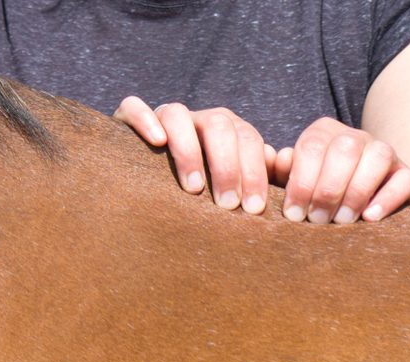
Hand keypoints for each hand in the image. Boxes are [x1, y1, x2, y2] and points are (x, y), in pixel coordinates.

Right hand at [114, 96, 275, 214]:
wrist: (144, 186)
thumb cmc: (201, 195)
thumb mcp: (230, 188)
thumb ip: (258, 176)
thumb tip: (281, 165)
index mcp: (228, 132)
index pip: (248, 140)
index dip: (254, 172)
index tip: (253, 208)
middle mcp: (199, 120)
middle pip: (219, 125)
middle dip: (227, 167)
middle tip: (228, 205)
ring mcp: (164, 117)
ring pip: (179, 115)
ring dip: (189, 151)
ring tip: (194, 188)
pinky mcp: (128, 119)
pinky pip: (134, 107)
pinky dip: (146, 119)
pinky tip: (157, 142)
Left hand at [272, 118, 409, 223]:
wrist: (359, 207)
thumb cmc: (317, 197)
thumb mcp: (296, 185)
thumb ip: (283, 174)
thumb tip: (279, 159)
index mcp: (324, 133)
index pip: (312, 147)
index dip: (301, 182)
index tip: (294, 215)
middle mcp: (356, 137)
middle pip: (345, 149)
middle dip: (328, 189)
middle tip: (318, 221)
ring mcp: (385, 153)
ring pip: (378, 157)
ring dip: (357, 191)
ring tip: (342, 221)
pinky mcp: (407, 175)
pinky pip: (404, 179)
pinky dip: (387, 198)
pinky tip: (369, 217)